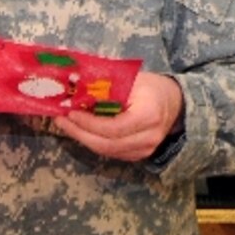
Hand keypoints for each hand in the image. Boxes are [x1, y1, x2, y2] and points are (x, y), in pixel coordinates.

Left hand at [54, 71, 182, 161]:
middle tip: (61, 120)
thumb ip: (105, 85)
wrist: (174, 103)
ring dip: (83, 138)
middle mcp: (149, 137)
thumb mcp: (130, 80)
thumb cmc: (150, 88)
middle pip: (107, 144)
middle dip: (79, 133)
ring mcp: (145, 149)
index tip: (70, 113)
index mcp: (149, 115)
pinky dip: (94, 142)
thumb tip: (73, 85)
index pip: (114, 127)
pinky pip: (111, 153)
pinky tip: (82, 131)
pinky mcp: (139, 155)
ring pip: (107, 151)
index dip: (89, 123)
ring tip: (67, 125)